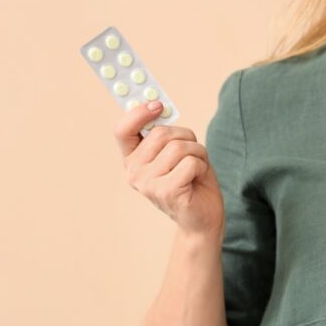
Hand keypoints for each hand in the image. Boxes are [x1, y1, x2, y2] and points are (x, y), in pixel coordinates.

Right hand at [113, 101, 224, 237]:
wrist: (203, 219)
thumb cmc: (192, 183)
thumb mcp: (177, 153)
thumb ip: (166, 134)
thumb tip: (157, 105)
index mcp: (133, 159)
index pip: (123, 129)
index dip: (139, 113)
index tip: (158, 105)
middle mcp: (134, 172)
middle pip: (161, 133)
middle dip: (187, 138)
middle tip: (193, 153)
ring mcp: (147, 183)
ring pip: (179, 147)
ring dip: (198, 154)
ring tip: (197, 170)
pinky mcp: (166, 191)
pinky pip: (190, 162)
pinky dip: (202, 167)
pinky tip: (198, 181)